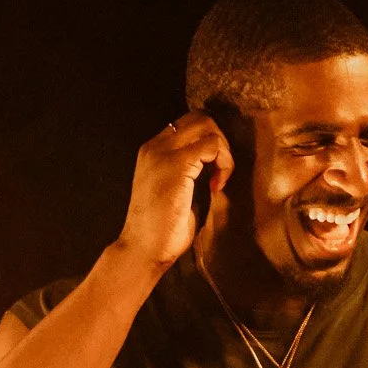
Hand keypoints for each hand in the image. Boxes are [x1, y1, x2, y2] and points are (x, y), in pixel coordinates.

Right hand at [117, 114, 232, 272]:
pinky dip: (224, 163)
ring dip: (223, 152)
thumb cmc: (162, 230)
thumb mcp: (177, 192)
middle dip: (220, 142)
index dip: (209, 143)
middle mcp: (155, 146)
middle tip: (219, 173)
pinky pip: (212, 145)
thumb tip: (217, 163)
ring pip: (208, 127)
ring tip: (217, 180)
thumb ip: (191, 171)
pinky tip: (215, 186)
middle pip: (200, 118)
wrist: (143, 249)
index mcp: (153, 151)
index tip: (212, 174)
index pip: (189, 124)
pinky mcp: (176, 165)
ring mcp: (164, 153)